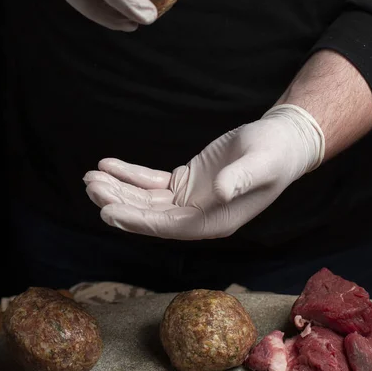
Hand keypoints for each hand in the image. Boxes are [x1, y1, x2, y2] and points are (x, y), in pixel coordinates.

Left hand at [83, 105, 324, 239]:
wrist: (280, 143)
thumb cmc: (275, 155)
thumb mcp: (261, 165)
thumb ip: (241, 179)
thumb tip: (219, 191)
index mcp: (216, 223)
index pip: (168, 227)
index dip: (137, 220)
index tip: (107, 211)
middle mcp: (198, 217)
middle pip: (149, 215)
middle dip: (119, 202)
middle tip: (91, 186)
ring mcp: (189, 201)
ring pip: (145, 200)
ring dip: (119, 189)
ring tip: (92, 175)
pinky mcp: (185, 183)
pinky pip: (151, 182)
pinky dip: (130, 174)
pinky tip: (110, 164)